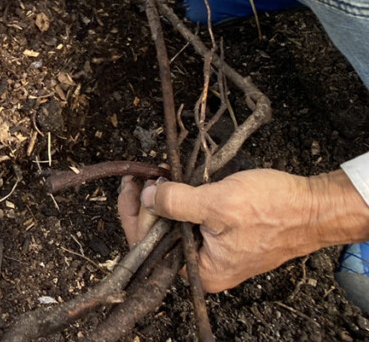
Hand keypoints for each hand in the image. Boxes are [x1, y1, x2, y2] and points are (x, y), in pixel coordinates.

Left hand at [119, 169, 368, 292]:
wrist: (314, 206)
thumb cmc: (275, 209)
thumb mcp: (218, 203)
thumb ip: (176, 202)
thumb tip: (146, 197)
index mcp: (202, 271)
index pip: (149, 247)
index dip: (134, 213)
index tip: (131, 184)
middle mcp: (205, 267)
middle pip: (157, 236)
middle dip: (146, 204)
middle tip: (142, 174)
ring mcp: (214, 252)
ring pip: (173, 225)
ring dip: (162, 200)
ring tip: (155, 175)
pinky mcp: (223, 236)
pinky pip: (191, 220)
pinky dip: (180, 201)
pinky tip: (175, 183)